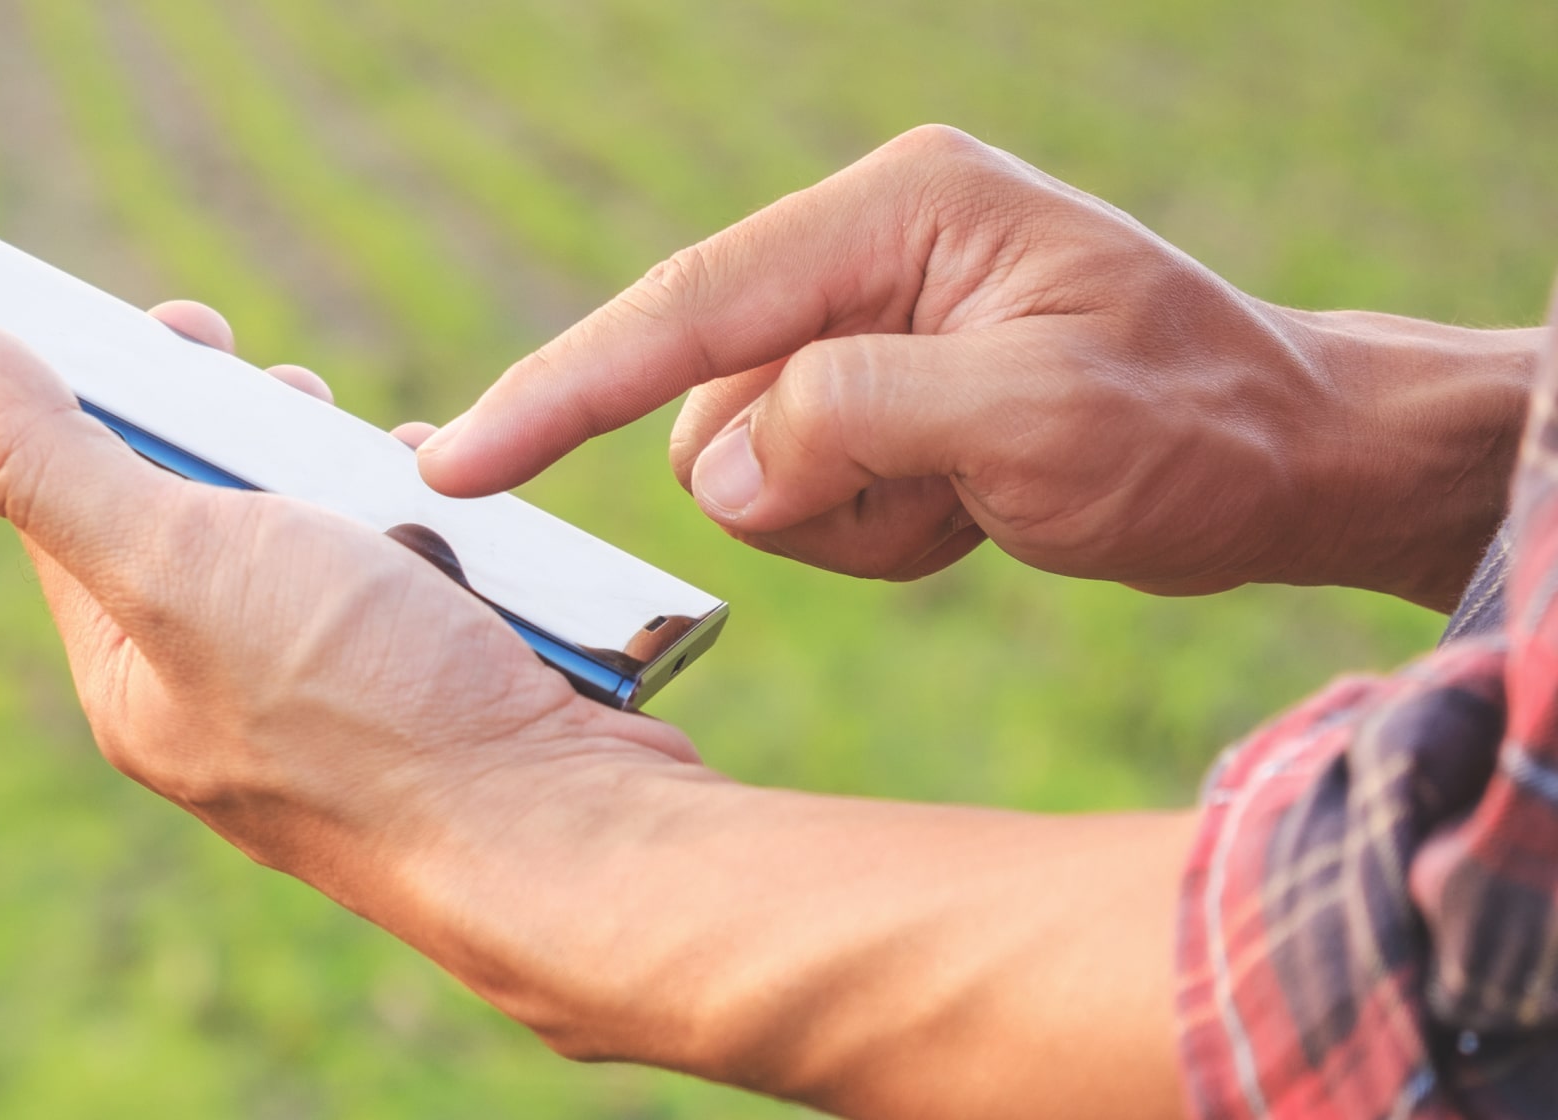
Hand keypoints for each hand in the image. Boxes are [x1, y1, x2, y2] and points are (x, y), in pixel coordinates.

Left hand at [0, 299, 705, 890]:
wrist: (566, 838)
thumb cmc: (366, 708)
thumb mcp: (172, 556)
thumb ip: (38, 454)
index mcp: (129, 677)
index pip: (66, 503)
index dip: (96, 394)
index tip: (163, 327)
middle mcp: (218, 696)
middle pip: (196, 506)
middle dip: (237, 426)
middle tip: (278, 392)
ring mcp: (333, 698)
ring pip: (313, 528)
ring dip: (341, 469)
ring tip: (376, 467)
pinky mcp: (433, 689)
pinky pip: (410, 568)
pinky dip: (431, 521)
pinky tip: (454, 522)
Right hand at [415, 124, 1536, 609]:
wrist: (1299, 462)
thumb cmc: (1196, 432)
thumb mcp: (1041, 424)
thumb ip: (859, 420)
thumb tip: (725, 465)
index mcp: (898, 212)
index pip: (688, 306)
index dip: (561, 389)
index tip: (455, 464)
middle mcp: (866, 246)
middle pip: (708, 399)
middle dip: (802, 484)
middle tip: (943, 500)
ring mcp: (867, 316)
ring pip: (742, 459)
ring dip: (844, 517)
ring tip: (972, 503)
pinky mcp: (874, 383)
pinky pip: (793, 489)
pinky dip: (870, 528)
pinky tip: (972, 510)